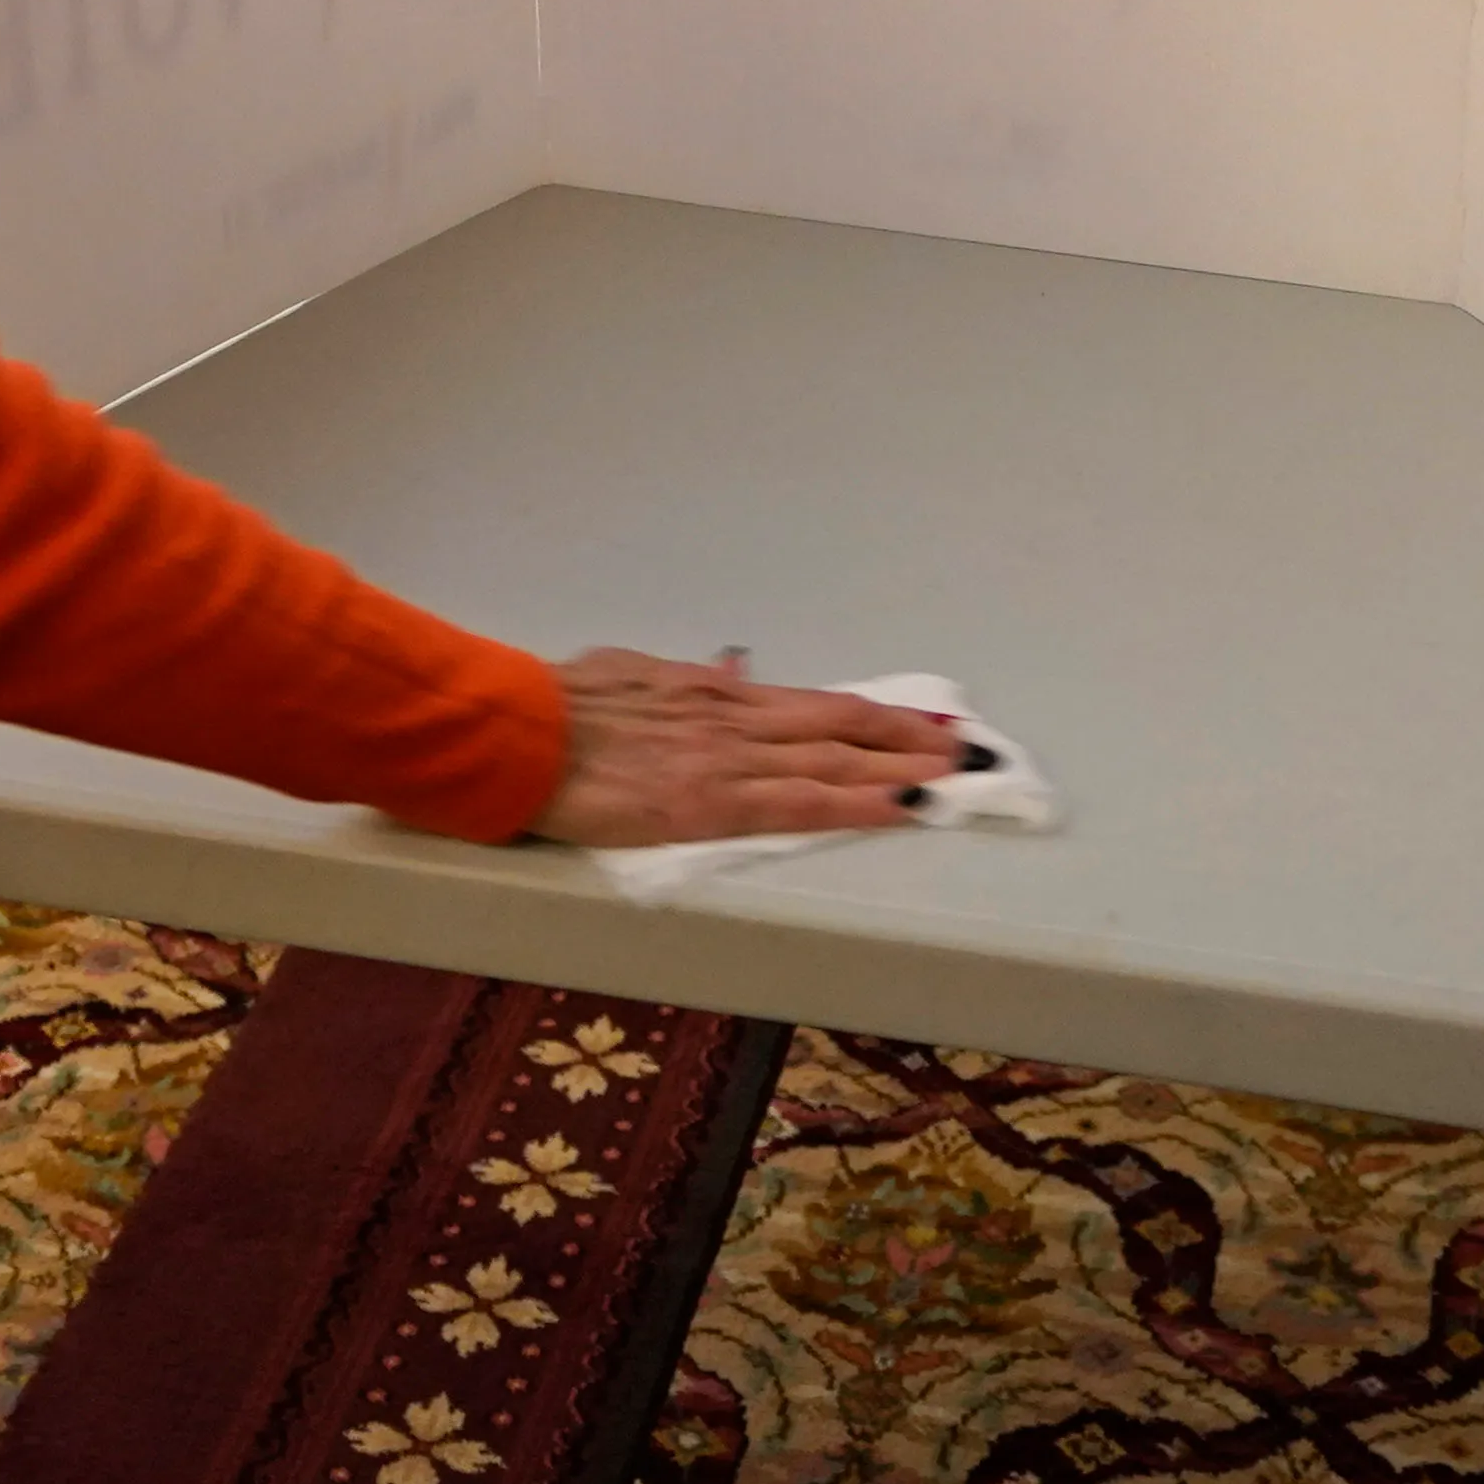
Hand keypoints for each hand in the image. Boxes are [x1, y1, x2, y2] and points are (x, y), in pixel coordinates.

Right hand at [530, 648, 956, 848]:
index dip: (868, 717)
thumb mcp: (624, 675)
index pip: (811, 707)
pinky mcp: (712, 802)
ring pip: (834, 762)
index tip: (917, 723)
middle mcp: (734, 719)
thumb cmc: (553, 707)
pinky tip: (899, 809)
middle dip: (906, 739)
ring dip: (901, 768)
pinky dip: (856, 805)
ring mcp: (728, 759)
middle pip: (839, 727)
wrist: (517, 733)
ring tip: (955, 776)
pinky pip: (800, 804)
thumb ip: (677, 684)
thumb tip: (723, 674)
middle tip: (966, 747)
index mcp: (711, 694)